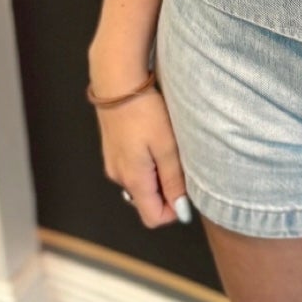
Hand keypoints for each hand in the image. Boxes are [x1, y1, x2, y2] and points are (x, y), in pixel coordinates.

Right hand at [92, 79, 192, 227]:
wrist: (117, 82)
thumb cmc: (145, 112)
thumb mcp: (167, 147)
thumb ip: (174, 181)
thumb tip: (181, 211)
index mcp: (133, 180)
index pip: (153, 218)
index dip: (174, 211)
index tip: (188, 190)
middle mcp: (119, 177)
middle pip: (148, 201)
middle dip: (168, 190)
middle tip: (181, 162)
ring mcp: (114, 163)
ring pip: (142, 183)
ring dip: (159, 174)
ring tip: (169, 147)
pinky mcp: (113, 150)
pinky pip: (134, 167)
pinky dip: (149, 162)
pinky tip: (155, 139)